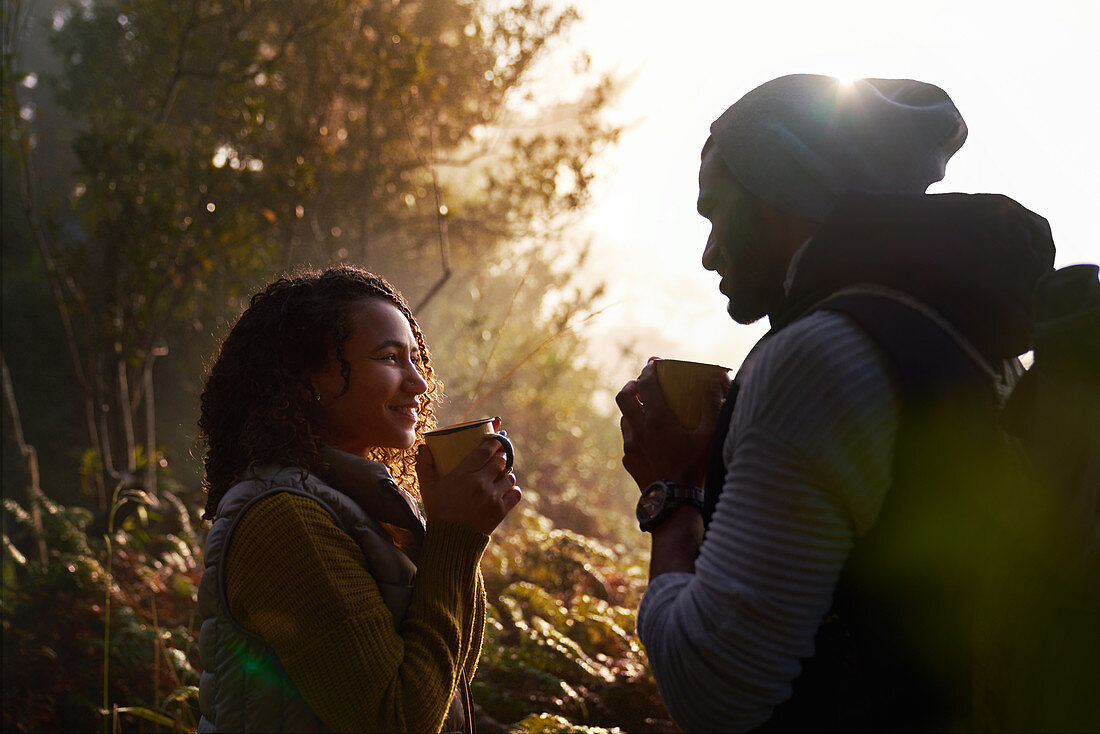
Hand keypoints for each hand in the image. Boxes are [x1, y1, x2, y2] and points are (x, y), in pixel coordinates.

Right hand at [417, 420, 521, 535]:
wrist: (451, 541)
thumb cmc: (439, 512)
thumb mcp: (428, 489)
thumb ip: (425, 467)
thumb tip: (423, 448)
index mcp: (463, 474)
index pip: (484, 450)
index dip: (493, 442)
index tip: (496, 439)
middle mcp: (480, 483)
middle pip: (500, 460)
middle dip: (501, 457)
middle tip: (499, 457)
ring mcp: (492, 496)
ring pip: (510, 476)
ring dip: (507, 475)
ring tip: (501, 477)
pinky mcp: (501, 510)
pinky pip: (516, 493)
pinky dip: (513, 490)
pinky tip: (507, 490)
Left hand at [615, 358, 729, 490]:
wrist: (674, 503)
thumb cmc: (695, 467)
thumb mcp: (709, 436)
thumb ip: (712, 406)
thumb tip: (714, 380)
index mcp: (658, 418)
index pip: (647, 383)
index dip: (650, 369)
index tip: (655, 364)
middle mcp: (639, 428)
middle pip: (624, 396)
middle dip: (632, 385)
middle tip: (642, 384)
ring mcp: (631, 445)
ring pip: (624, 418)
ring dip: (633, 410)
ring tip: (646, 410)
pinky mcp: (629, 460)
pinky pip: (628, 439)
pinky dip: (635, 432)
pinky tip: (648, 438)